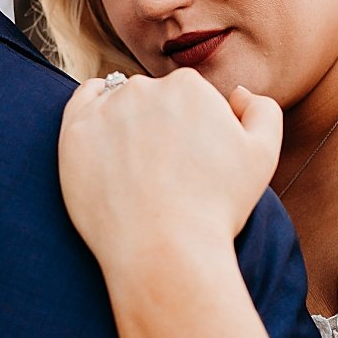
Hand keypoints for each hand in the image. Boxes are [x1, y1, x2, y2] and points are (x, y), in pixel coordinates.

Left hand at [58, 72, 282, 279]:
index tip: (191, 159)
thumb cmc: (217, 207)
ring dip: (125, 121)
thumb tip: (238, 94)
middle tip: (163, 168)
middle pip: (152, 98)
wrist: (164, 251)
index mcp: (189, 87)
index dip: (193, 127)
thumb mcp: (263, 155)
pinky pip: (81, 105)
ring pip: (116, 102)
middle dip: (159, 123)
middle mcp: (144, 88)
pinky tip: (102, 135)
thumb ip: (262, 110)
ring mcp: (105, 110)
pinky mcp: (73, 133)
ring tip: (133, 165)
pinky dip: (92, 113)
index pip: (188, 96)